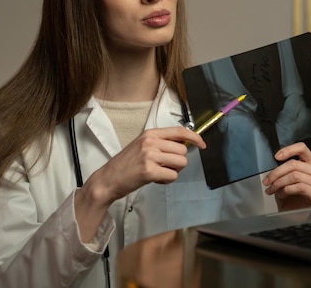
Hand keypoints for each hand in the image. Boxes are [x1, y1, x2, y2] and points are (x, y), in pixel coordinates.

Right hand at [75, 127, 204, 241]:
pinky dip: (166, 180)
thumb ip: (162, 143)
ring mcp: (150, 156)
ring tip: (159, 172)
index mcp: (150, 133)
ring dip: (173, 171)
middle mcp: (151, 142)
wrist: (107, 179)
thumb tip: (185, 144)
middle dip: (178, 161)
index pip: (180, 131)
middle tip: (164, 166)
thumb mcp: (142, 145)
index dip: (195, 137)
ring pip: (181, 163)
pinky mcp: (149, 171)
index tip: (202, 144)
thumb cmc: (126, 164)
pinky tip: (155, 179)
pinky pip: (172, 176)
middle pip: (183, 150)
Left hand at [262, 142, 310, 210]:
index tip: (276, 156)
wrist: (292, 216)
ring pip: (295, 176)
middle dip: (276, 173)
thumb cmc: (289, 196)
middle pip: (294, 164)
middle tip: (267, 181)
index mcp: (310, 164)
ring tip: (272, 189)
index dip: (288, 150)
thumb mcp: (284, 178)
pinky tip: (282, 195)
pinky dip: (287, 190)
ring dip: (279, 183)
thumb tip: (274, 159)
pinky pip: (300, 187)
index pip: (302, 148)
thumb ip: (283, 167)